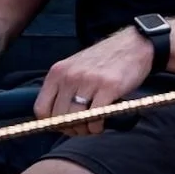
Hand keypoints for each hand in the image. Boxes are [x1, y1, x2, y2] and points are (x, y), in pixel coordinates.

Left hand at [35, 27, 154, 135]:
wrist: (133, 44)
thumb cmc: (105, 59)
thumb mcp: (75, 67)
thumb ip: (63, 87)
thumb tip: (56, 116)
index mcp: (58, 72)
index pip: (41, 109)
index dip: (51, 124)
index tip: (63, 126)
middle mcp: (70, 76)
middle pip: (59, 117)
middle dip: (70, 129)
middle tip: (81, 129)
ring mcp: (89, 81)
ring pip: (76, 119)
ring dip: (84, 130)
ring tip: (92, 127)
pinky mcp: (109, 87)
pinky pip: (95, 117)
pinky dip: (97, 126)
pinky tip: (101, 123)